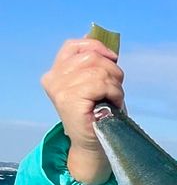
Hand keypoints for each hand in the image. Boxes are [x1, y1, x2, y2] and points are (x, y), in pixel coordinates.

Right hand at [41, 37, 125, 184]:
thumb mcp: (94, 82)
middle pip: (91, 57)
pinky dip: (114, 93)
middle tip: (114, 90)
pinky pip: (101, 84)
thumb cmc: (97, 113)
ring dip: (115, 85)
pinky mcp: (69, 98)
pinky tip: (112, 105)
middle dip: (112, 71)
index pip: (74, 46)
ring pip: (99, 70)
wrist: (93, 144)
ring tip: (113, 100)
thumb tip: (99, 40)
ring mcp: (59, 88)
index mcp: (56, 72)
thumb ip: (92, 62)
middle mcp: (53, 78)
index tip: (113, 58)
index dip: (97, 47)